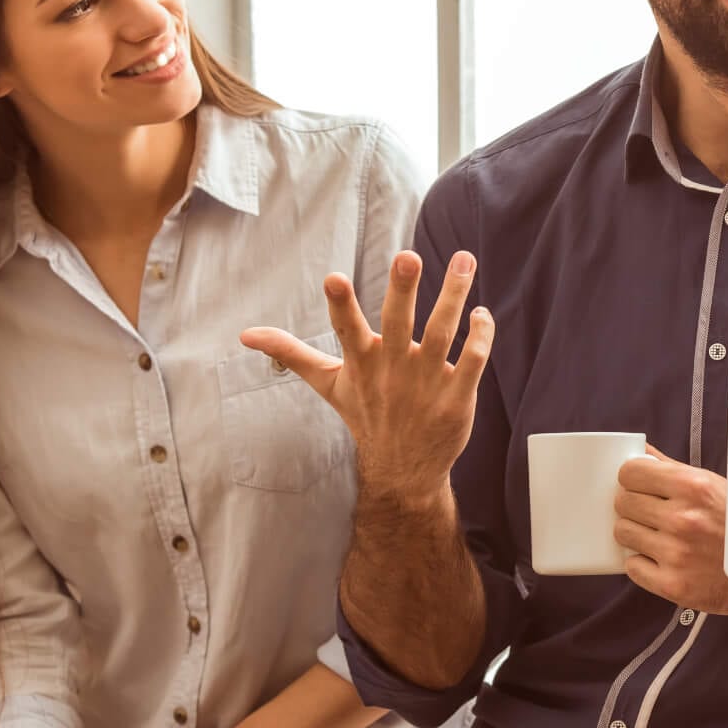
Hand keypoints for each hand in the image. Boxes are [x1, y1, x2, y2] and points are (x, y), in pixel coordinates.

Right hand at [240, 251, 493, 499]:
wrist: (402, 471)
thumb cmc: (365, 415)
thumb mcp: (327, 384)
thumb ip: (292, 353)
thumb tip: (246, 334)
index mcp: (362, 362)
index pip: (347, 329)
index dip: (341, 305)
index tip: (334, 278)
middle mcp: (394, 369)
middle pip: (399, 323)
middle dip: (403, 290)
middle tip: (408, 256)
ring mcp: (427, 383)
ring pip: (443, 332)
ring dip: (454, 296)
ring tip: (465, 259)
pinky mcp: (457, 396)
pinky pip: (472, 361)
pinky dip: (480, 336)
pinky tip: (482, 312)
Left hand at [615, 448, 727, 614]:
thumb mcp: (713, 485)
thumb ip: (672, 468)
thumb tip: (639, 451)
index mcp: (695, 488)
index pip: (630, 472)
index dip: (631, 478)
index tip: (639, 485)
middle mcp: (684, 520)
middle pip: (622, 502)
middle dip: (633, 505)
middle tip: (651, 512)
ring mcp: (678, 555)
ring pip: (622, 533)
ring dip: (636, 534)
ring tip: (659, 536)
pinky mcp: (674, 586)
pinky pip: (632, 567)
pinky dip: (643, 563)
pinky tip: (664, 559)